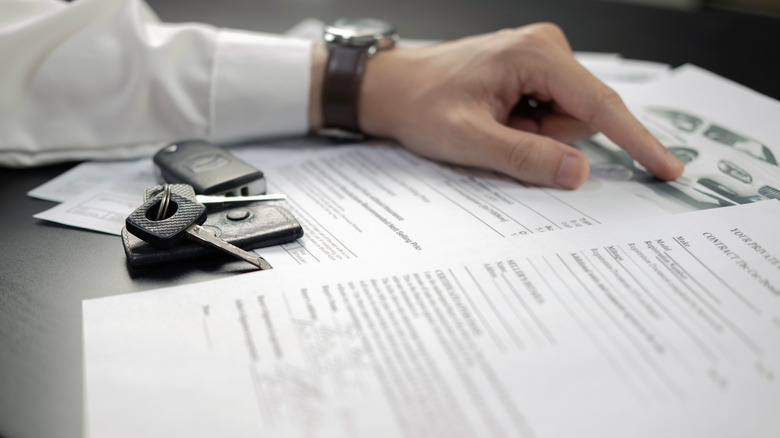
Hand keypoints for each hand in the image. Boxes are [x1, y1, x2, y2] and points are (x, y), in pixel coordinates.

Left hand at [356, 23, 683, 188]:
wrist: (394, 87)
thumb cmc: (421, 104)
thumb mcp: (469, 140)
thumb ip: (525, 157)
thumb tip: (579, 172)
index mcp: (535, 55)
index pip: (601, 105)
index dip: (637, 141)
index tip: (668, 168)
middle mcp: (546, 47)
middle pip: (584, 115)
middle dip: (547, 138)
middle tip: (499, 134)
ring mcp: (541, 57)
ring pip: (568, 117)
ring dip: (535, 134)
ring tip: (493, 124)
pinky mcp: (534, 70)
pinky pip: (553, 111)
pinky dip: (529, 126)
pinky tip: (497, 117)